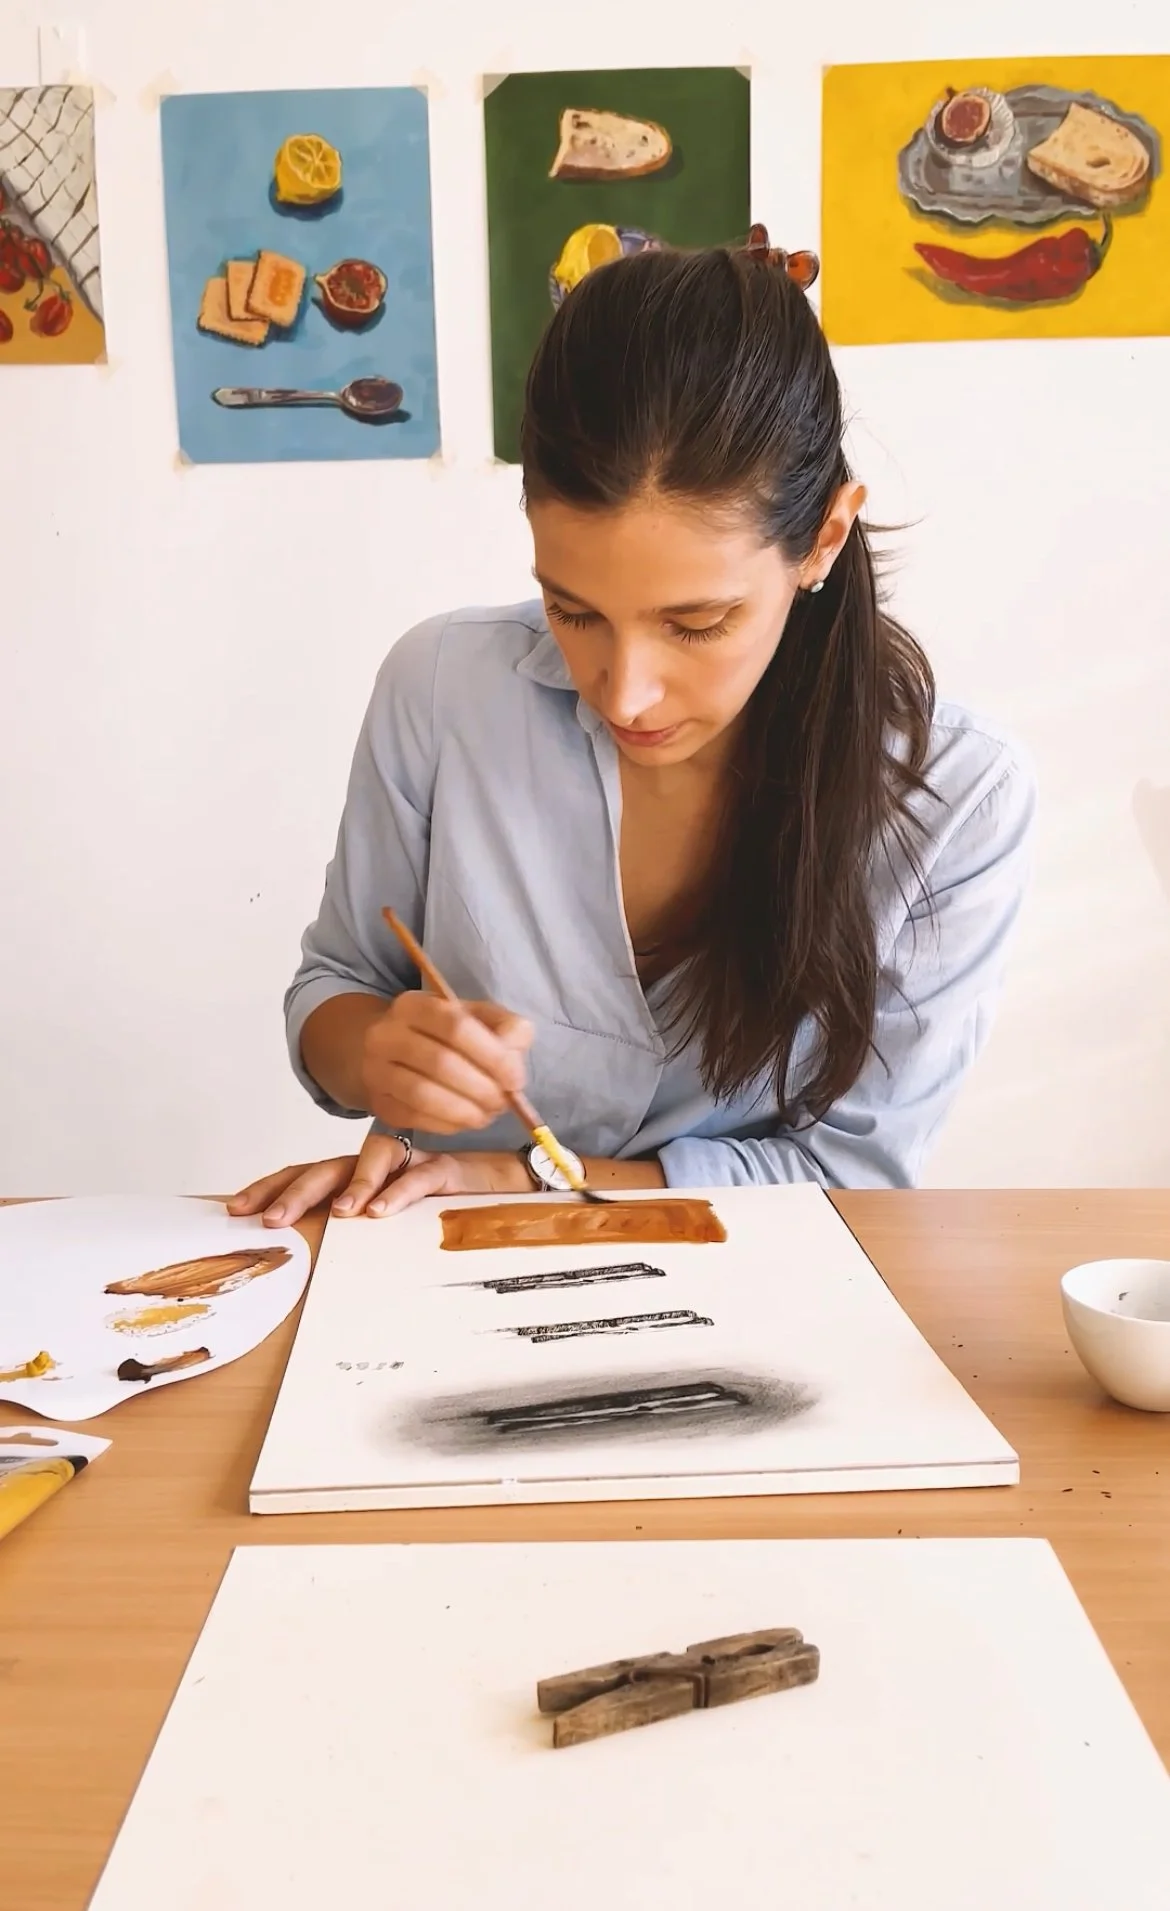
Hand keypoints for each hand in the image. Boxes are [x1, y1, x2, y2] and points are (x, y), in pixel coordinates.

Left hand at [226, 1131, 525, 1227]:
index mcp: (355, 1175)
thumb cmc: (437, 1207)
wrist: (502, 1184)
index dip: (270, 1186)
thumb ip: (352, 1226)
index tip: (236, 1208)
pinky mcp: (445, 1169)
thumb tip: (300, 1252)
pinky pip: (420, 1176)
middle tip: (270, 1218)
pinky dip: (400, 1192)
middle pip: (326, 1167)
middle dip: (294, 1191)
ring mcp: (409, 1162)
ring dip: (349, 1187)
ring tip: (334, 1214)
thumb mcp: (389, 1219)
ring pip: (371, 1162)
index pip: (305, 1173)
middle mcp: (376, 1163)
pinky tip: (381, 1211)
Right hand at [359, 991, 532, 1133]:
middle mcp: (387, 1034)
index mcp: (415, 1004)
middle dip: (481, 1089)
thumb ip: (505, 1027)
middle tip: (502, 1103)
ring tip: (486, 1115)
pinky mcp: (378, 1102)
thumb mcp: (476, 1017)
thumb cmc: (442, 1034)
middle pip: (440, 1063)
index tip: (515, 1079)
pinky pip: (414, 1118)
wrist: (386, 1050)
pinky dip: (446, 1124)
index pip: (457, 1027)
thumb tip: (514, 1058)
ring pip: (423, 1095)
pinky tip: (464, 1121)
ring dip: (464, 1111)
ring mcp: (376, 1069)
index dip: (492, 1056)